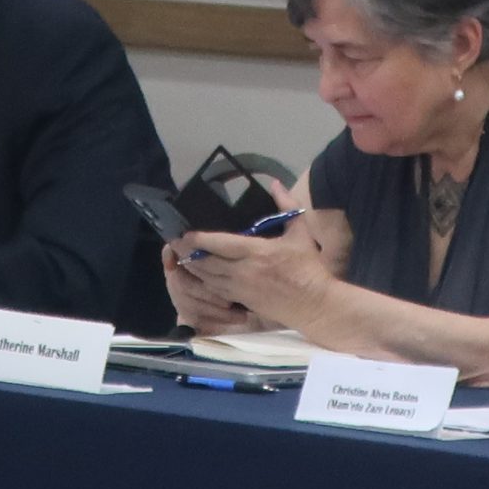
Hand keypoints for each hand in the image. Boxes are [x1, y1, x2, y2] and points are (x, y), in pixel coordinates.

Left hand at [170, 218, 333, 330]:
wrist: (314, 304)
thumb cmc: (308, 268)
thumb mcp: (301, 233)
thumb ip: (287, 206)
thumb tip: (275, 183)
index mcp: (258, 252)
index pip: (222, 244)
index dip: (200, 239)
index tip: (186, 233)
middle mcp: (244, 271)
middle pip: (208, 262)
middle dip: (189, 253)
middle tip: (174, 243)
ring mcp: (241, 289)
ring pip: (208, 278)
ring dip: (193, 267)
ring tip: (179, 257)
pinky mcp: (242, 301)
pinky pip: (216, 291)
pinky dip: (203, 282)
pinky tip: (196, 275)